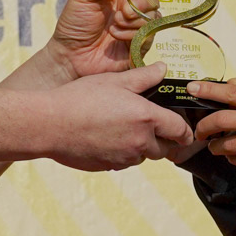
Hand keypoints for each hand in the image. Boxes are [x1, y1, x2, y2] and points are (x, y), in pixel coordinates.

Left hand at [44, 0, 202, 79]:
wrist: (69, 55)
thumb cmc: (74, 23)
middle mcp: (135, 9)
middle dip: (140, 5)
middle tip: (120, 13)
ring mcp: (139, 28)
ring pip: (153, 18)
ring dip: (132, 21)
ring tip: (112, 28)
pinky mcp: (140, 47)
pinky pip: (148, 36)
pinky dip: (132, 35)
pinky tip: (116, 38)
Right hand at [48, 64, 194, 170]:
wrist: (50, 124)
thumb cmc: (81, 98)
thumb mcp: (114, 81)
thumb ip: (143, 77)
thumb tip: (163, 69)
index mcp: (146, 118)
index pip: (180, 131)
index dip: (185, 132)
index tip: (185, 132)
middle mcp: (139, 142)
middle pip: (164, 149)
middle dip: (162, 140)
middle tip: (149, 126)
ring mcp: (124, 157)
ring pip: (142, 156)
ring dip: (140, 147)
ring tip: (121, 128)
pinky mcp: (108, 166)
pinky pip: (123, 162)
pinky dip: (121, 153)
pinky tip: (105, 137)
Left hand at [190, 81, 235, 181]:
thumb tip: (234, 93)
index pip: (233, 92)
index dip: (209, 90)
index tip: (193, 88)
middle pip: (222, 119)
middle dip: (204, 126)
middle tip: (199, 131)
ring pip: (226, 144)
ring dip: (216, 147)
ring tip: (216, 146)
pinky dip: (232, 158)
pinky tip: (235, 155)